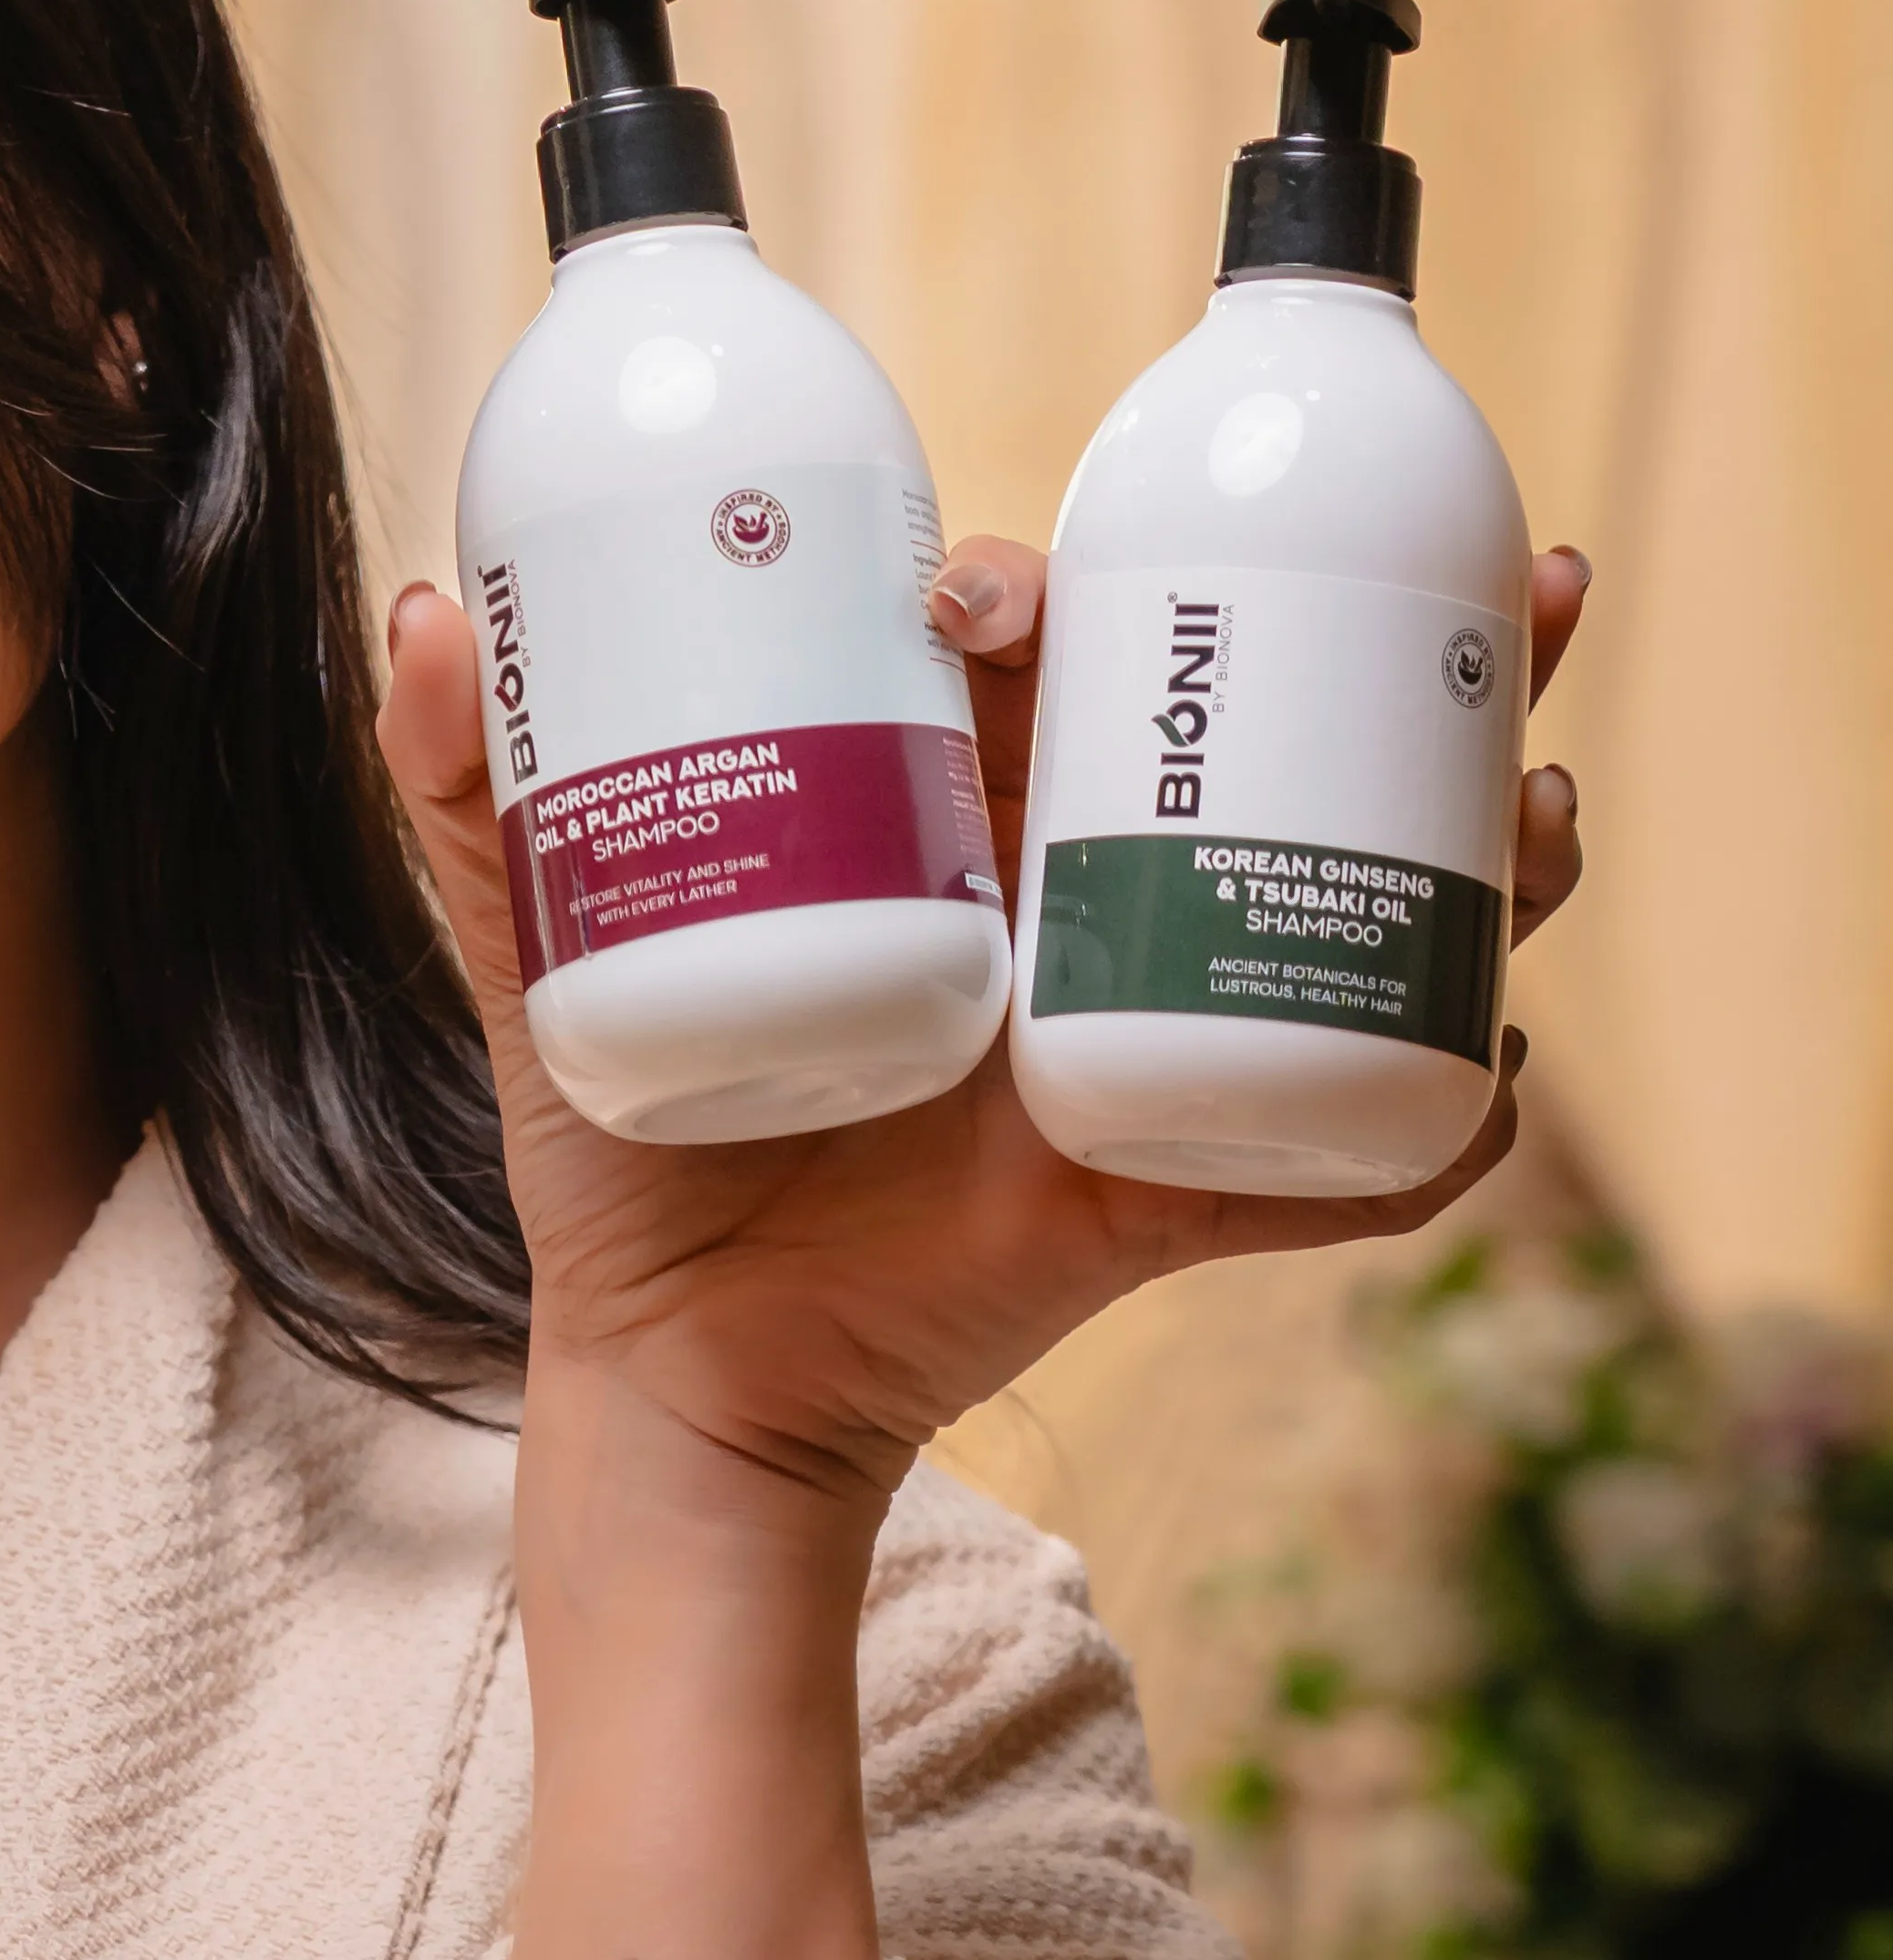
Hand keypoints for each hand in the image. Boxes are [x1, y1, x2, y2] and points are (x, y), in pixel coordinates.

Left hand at [379, 540, 1590, 1508]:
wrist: (670, 1377)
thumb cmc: (621, 1151)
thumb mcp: (531, 959)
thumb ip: (466, 802)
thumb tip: (422, 616)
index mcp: (960, 824)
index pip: (1068, 656)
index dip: (1087, 582)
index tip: (1007, 589)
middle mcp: (1081, 908)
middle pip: (1277, 744)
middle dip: (1413, 662)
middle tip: (1498, 608)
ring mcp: (1146, 1039)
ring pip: (1361, 916)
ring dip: (1485, 854)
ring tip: (1537, 808)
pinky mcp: (1175, 1191)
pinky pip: (1342, 1157)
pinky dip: (1438, 1128)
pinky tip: (1496, 1069)